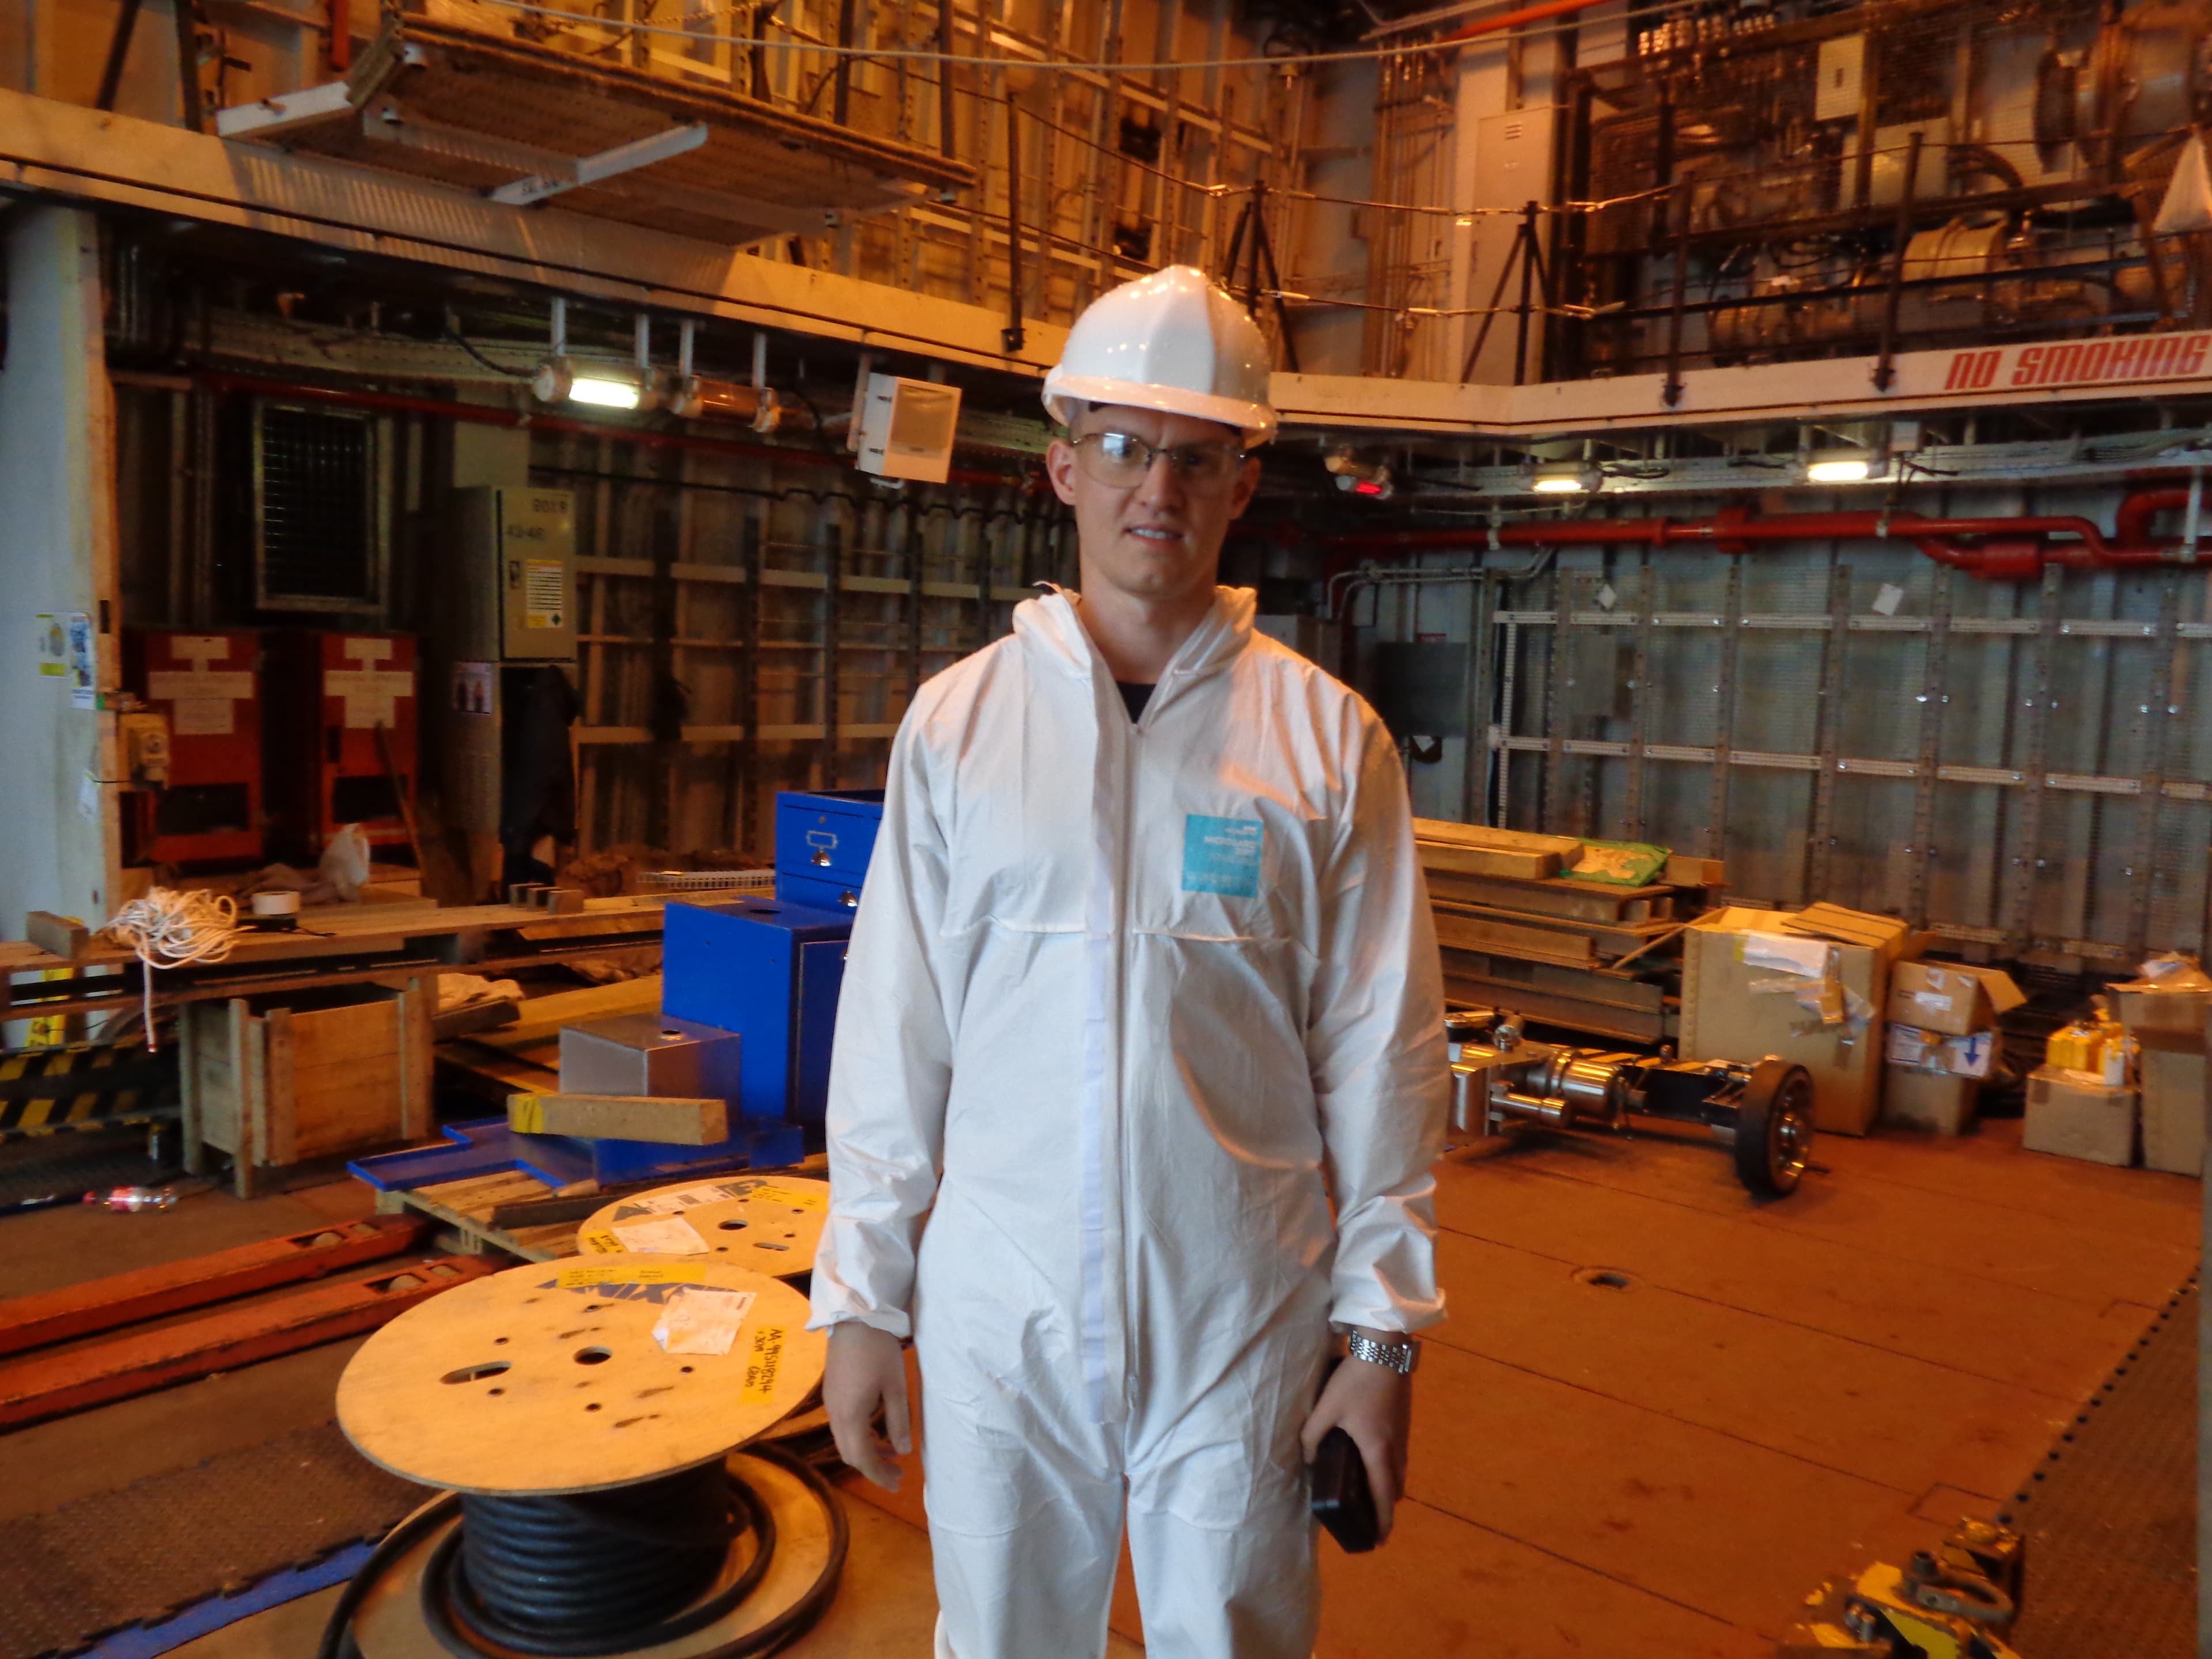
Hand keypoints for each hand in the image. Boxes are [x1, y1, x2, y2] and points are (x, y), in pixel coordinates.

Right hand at [823, 1321, 913, 1489]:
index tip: (897, 1485)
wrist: (853, 1319)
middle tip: (897, 1473)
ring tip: (892, 1453)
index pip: (862, 1457)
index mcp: (851, 1416)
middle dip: (873, 1467)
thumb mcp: (895, 1387)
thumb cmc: (878, 1352)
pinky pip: (843, 1426)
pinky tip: (877, 1430)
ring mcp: (831, 1403)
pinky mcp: (832, 1393)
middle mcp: (836, 1414)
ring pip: (845, 1440)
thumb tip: (903, 1451)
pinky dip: (860, 1436)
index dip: (879, 1474)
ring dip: (867, 1451)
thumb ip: (898, 1421)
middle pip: (850, 1453)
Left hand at [1299, 1333, 1412, 1542]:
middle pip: (1395, 1488)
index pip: (1382, 1496)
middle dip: (1385, 1508)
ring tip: (1372, 1495)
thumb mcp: (1326, 1408)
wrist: (1385, 1349)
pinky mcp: (1403, 1422)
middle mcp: (1395, 1447)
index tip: (1379, 1540)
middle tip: (1371, 1520)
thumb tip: (1308, 1460)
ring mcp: (1403, 1433)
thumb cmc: (1355, 1380)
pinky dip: (1391, 1469)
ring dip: (1389, 1487)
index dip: (1381, 1520)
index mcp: (1377, 1450)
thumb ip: (1313, 1436)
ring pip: (1399, 1471)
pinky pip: (1399, 1456)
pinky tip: (1375, 1462)